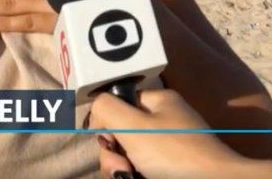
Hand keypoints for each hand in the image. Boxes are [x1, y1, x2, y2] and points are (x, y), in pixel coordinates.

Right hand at [89, 89, 240, 178]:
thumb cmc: (175, 155)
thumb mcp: (134, 125)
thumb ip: (106, 109)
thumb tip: (96, 112)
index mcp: (159, 101)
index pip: (118, 104)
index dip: (106, 125)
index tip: (110, 143)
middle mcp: (165, 121)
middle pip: (121, 135)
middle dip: (114, 156)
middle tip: (123, 169)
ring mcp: (170, 148)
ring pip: (130, 157)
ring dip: (123, 171)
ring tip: (132, 178)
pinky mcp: (172, 169)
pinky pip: (143, 170)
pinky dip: (137, 177)